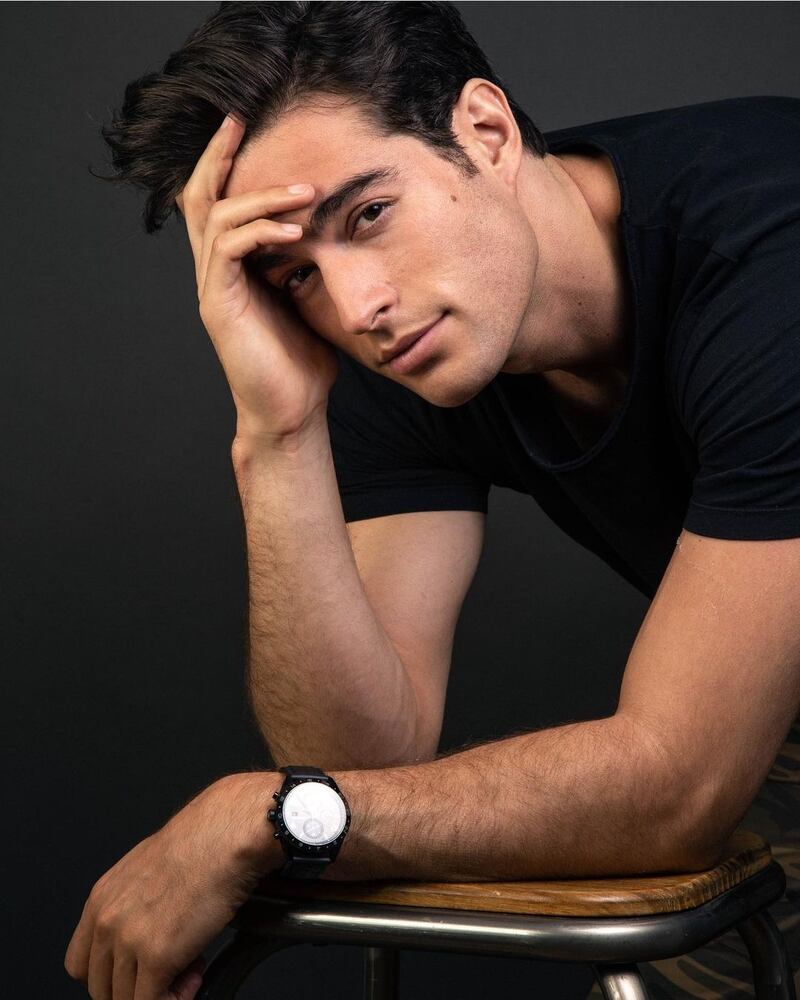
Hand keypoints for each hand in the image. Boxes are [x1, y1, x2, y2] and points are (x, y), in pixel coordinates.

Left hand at [64, 772, 279, 999]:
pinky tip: (194, 977)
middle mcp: (108, 920)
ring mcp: (129, 940)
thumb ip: (133, 904)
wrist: (225, 836)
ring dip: (160, 993)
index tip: (137, 972)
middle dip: (135, 988)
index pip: (80, 964)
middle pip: (100, 988)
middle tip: (168, 973)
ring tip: (188, 971)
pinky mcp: (157, 957)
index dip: (111, 975)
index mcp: (102, 898)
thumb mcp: (149, 869)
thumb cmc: (200, 842)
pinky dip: (174, 999)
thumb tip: (146, 927)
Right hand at [177, 114, 337, 443]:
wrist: (291, 412)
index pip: (221, 204)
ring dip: (260, 197)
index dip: (227, 165)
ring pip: (217, 218)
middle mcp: (216, 273)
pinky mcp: (219, 306)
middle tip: (241, 119)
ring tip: (303, 191)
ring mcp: (214, 288)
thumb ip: (307, 268)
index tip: (246, 127)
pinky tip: (293, 230)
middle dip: (218, 156)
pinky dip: (259, 232)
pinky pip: (228, 251)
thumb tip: (336, 236)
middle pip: (200, 199)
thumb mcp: (309, 302)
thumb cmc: (302, 364)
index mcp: (235, 269)